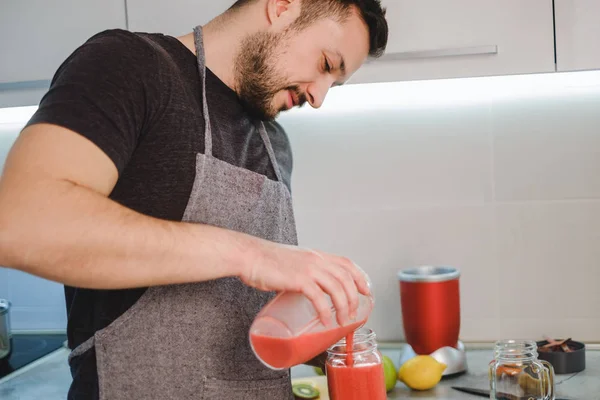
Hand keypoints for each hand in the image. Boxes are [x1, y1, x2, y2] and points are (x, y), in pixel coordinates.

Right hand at [239, 240, 370, 326]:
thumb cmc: (265, 261)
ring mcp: (308, 269)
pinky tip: (326, 321)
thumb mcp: (291, 261)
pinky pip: (319, 298)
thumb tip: (307, 289)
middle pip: (346, 278)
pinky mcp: (298, 280)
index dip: (359, 276)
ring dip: (344, 307)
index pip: (346, 262)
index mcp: (316, 255)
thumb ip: (302, 271)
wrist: (248, 256)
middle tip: (354, 313)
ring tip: (343, 321)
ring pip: (337, 288)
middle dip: (354, 298)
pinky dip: (325, 311)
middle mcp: (316, 259)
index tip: (365, 290)